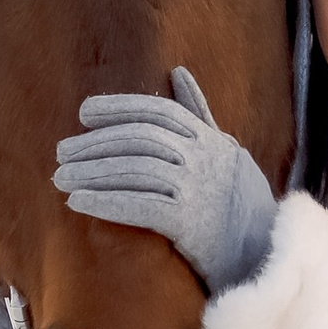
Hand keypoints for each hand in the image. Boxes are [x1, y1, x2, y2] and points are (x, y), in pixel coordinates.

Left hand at [53, 69, 276, 292]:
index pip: (158, 112)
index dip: (118, 108)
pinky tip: (78, 202)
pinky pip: (139, 206)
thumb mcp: (228, 151)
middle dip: (95, 144)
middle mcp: (205, 159)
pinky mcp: (191, 223)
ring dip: (92, 173)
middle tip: (61, 152)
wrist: (266, 255)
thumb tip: (178, 73)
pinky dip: (105, 202)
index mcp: (211, 140)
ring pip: (135, 170)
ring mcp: (199, 190)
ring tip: (61, 178)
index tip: (84, 113)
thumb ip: (199, 115)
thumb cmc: (243, 204)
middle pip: (140, 140)